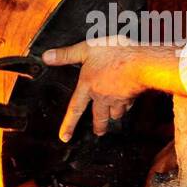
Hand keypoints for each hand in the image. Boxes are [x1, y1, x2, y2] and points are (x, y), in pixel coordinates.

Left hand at [42, 38, 181, 141]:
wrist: (140, 62)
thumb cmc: (114, 54)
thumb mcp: (86, 49)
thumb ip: (67, 54)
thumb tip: (47, 57)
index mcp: (88, 86)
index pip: (75, 109)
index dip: (69, 124)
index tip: (65, 137)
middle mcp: (102, 96)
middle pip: (99, 117)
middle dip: (99, 126)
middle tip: (98, 132)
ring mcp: (118, 99)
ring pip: (115, 113)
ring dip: (113, 115)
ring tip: (113, 117)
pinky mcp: (131, 97)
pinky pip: (128, 104)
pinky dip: (127, 104)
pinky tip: (128, 101)